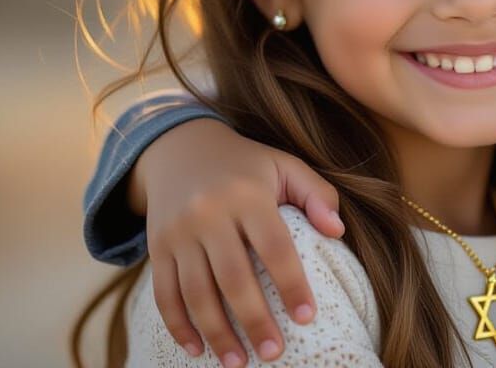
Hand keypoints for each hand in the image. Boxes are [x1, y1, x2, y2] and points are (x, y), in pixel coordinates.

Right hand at [133, 118, 344, 365]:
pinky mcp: (157, 247)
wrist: (179, 148)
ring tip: (238, 362)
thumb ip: (317, 194)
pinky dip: (178, 325)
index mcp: (247, 195)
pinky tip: (196, 349)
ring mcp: (178, 232)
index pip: (275, 246)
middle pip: (233, 277)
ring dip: (216, 333)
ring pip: (195, 292)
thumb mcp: (285, 165)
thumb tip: (338, 231)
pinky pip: (164, 293)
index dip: (291, 284)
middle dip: (254, 320)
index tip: (306, 317)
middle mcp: (209, 214)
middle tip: (273, 353)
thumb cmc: (246, 165)